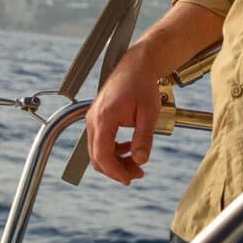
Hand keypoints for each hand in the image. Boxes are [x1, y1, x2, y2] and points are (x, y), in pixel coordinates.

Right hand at [86, 49, 161, 184]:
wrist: (138, 64)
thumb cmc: (143, 84)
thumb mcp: (149, 113)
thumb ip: (143, 138)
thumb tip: (140, 161)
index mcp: (104, 118)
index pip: (102, 155)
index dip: (115, 172)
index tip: (129, 179)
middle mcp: (93, 119)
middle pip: (97, 157)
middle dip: (116, 169)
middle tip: (137, 173)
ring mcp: (93, 117)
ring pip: (98, 150)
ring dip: (115, 160)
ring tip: (136, 163)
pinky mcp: (98, 116)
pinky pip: (100, 140)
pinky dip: (113, 149)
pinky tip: (130, 147)